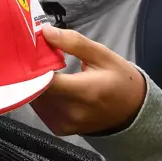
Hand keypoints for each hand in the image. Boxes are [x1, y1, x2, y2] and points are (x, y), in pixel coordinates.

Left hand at [29, 26, 146, 136]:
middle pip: (35, 89)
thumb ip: (73, 42)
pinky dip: (40, 96)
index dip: (31, 65)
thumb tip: (45, 31)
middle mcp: (71, 111)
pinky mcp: (59, 129)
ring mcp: (64, 123)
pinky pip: (40, 109)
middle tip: (34, 57)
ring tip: (44, 71)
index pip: (44, 80)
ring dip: (34, 84)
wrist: (133, 113)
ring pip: (34, 100)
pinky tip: (51, 86)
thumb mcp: (103, 55)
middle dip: (31, 72)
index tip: (28, 50)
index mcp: (84, 91)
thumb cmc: (119, 80)